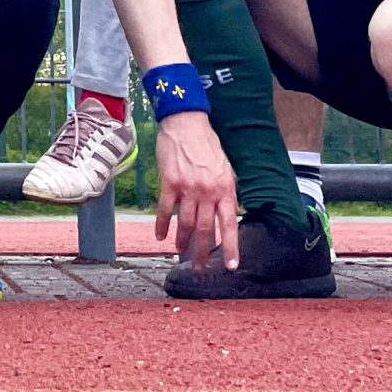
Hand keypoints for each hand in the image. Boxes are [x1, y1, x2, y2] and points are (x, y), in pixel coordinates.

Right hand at [153, 112, 239, 270]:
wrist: (186, 123)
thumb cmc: (207, 144)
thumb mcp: (225, 168)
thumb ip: (226, 192)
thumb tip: (229, 212)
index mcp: (225, 188)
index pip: (229, 224)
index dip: (230, 247)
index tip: (230, 265)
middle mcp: (208, 191)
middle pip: (206, 230)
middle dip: (203, 252)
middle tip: (200, 268)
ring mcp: (188, 188)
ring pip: (186, 224)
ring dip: (183, 241)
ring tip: (181, 251)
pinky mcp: (169, 183)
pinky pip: (166, 210)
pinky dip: (163, 225)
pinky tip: (160, 236)